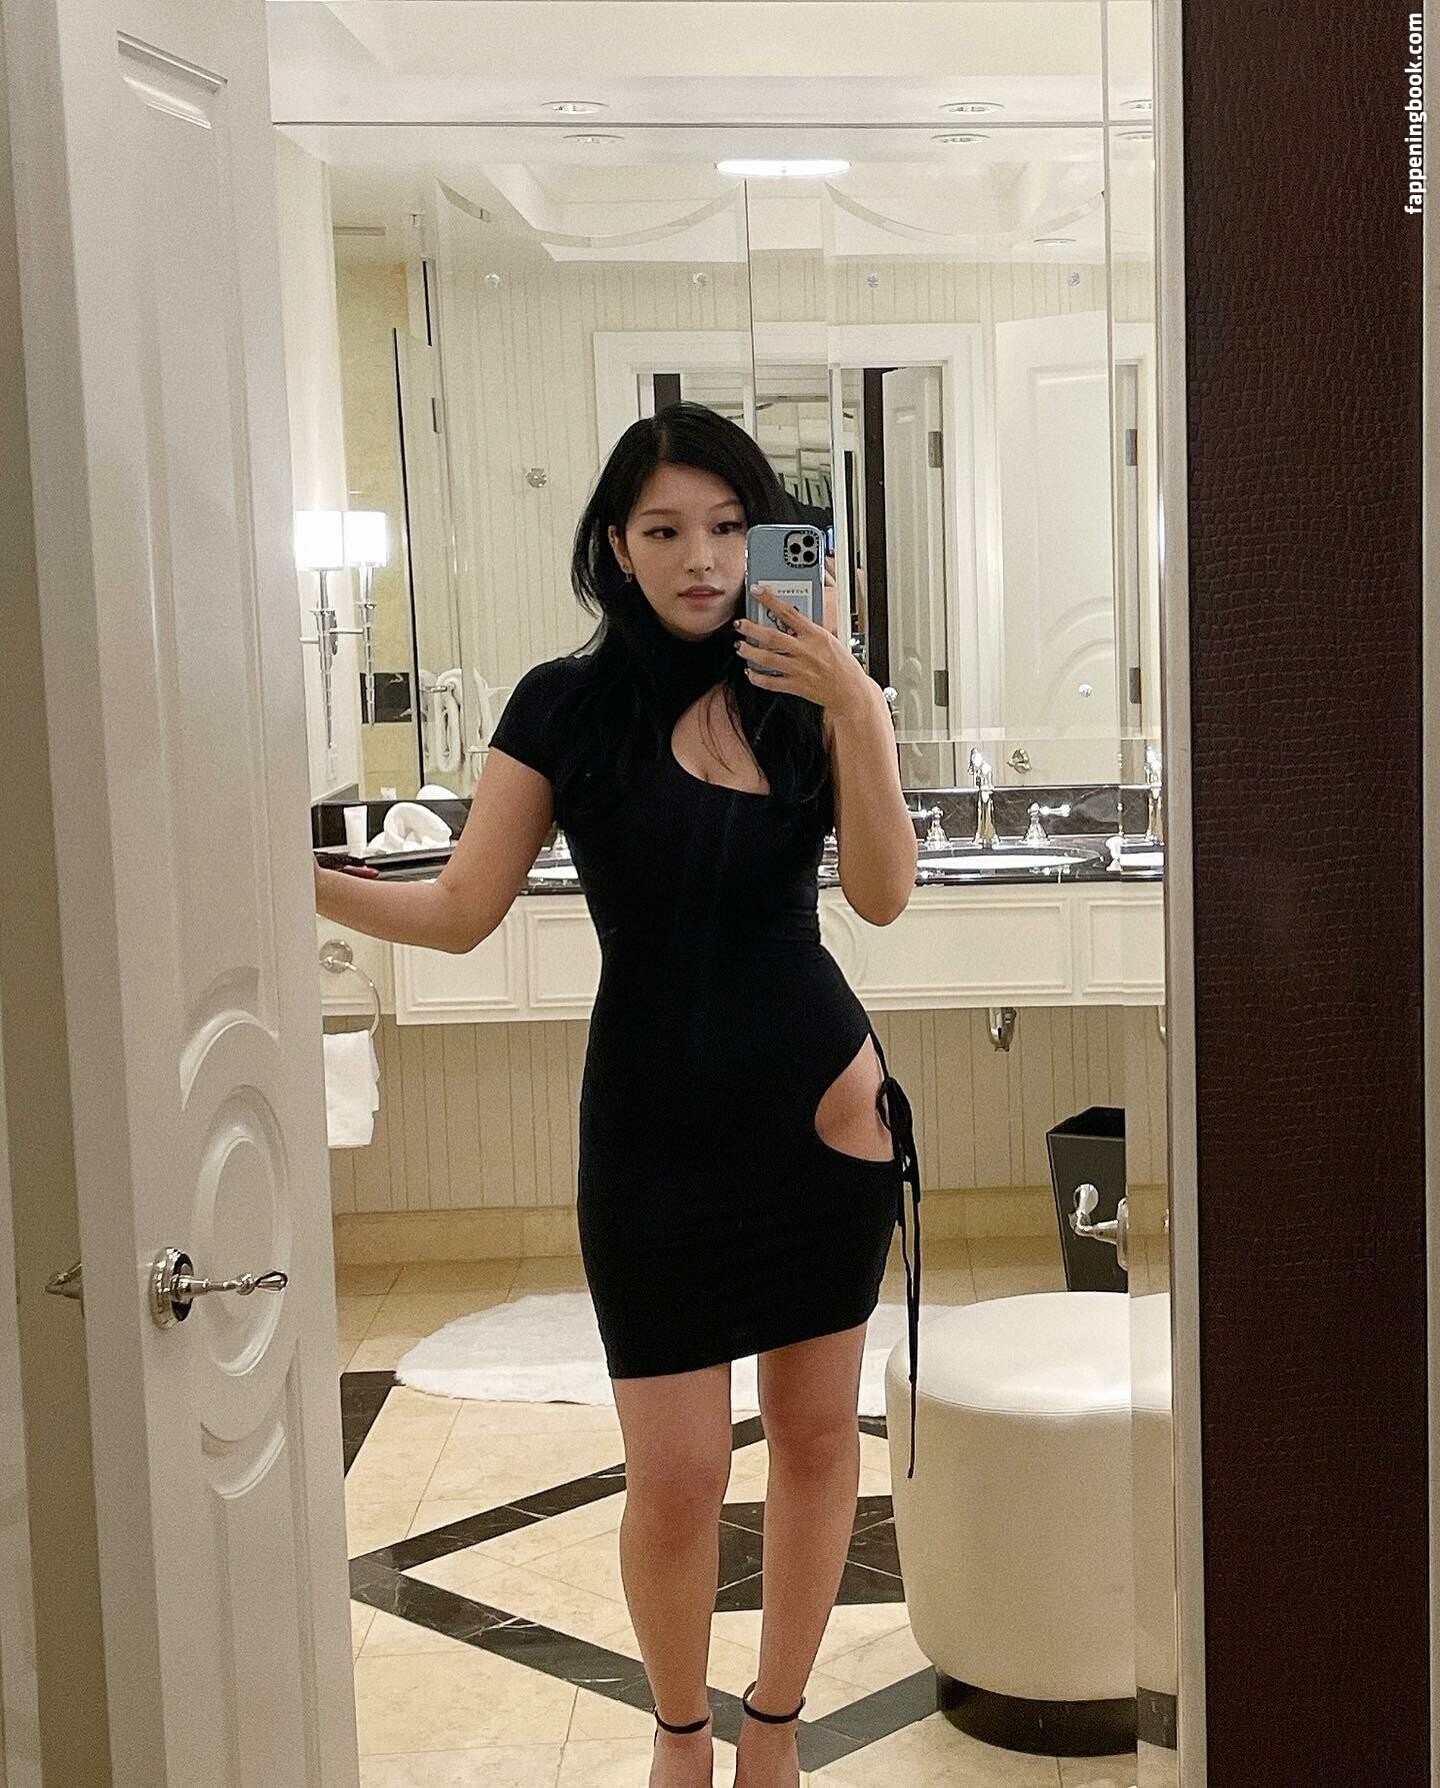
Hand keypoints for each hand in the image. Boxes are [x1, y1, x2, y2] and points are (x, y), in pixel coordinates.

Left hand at [735, 565, 872, 718]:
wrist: (851, 692)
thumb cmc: (843, 665)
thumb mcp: (830, 639)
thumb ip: (810, 631)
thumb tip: (790, 620)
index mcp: (815, 635)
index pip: (789, 613)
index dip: (770, 600)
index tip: (757, 591)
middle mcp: (805, 651)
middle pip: (772, 637)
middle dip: (751, 629)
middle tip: (740, 624)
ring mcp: (799, 669)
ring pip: (767, 659)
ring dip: (749, 652)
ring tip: (740, 647)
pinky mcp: (796, 686)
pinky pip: (771, 682)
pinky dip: (757, 678)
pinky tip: (750, 672)